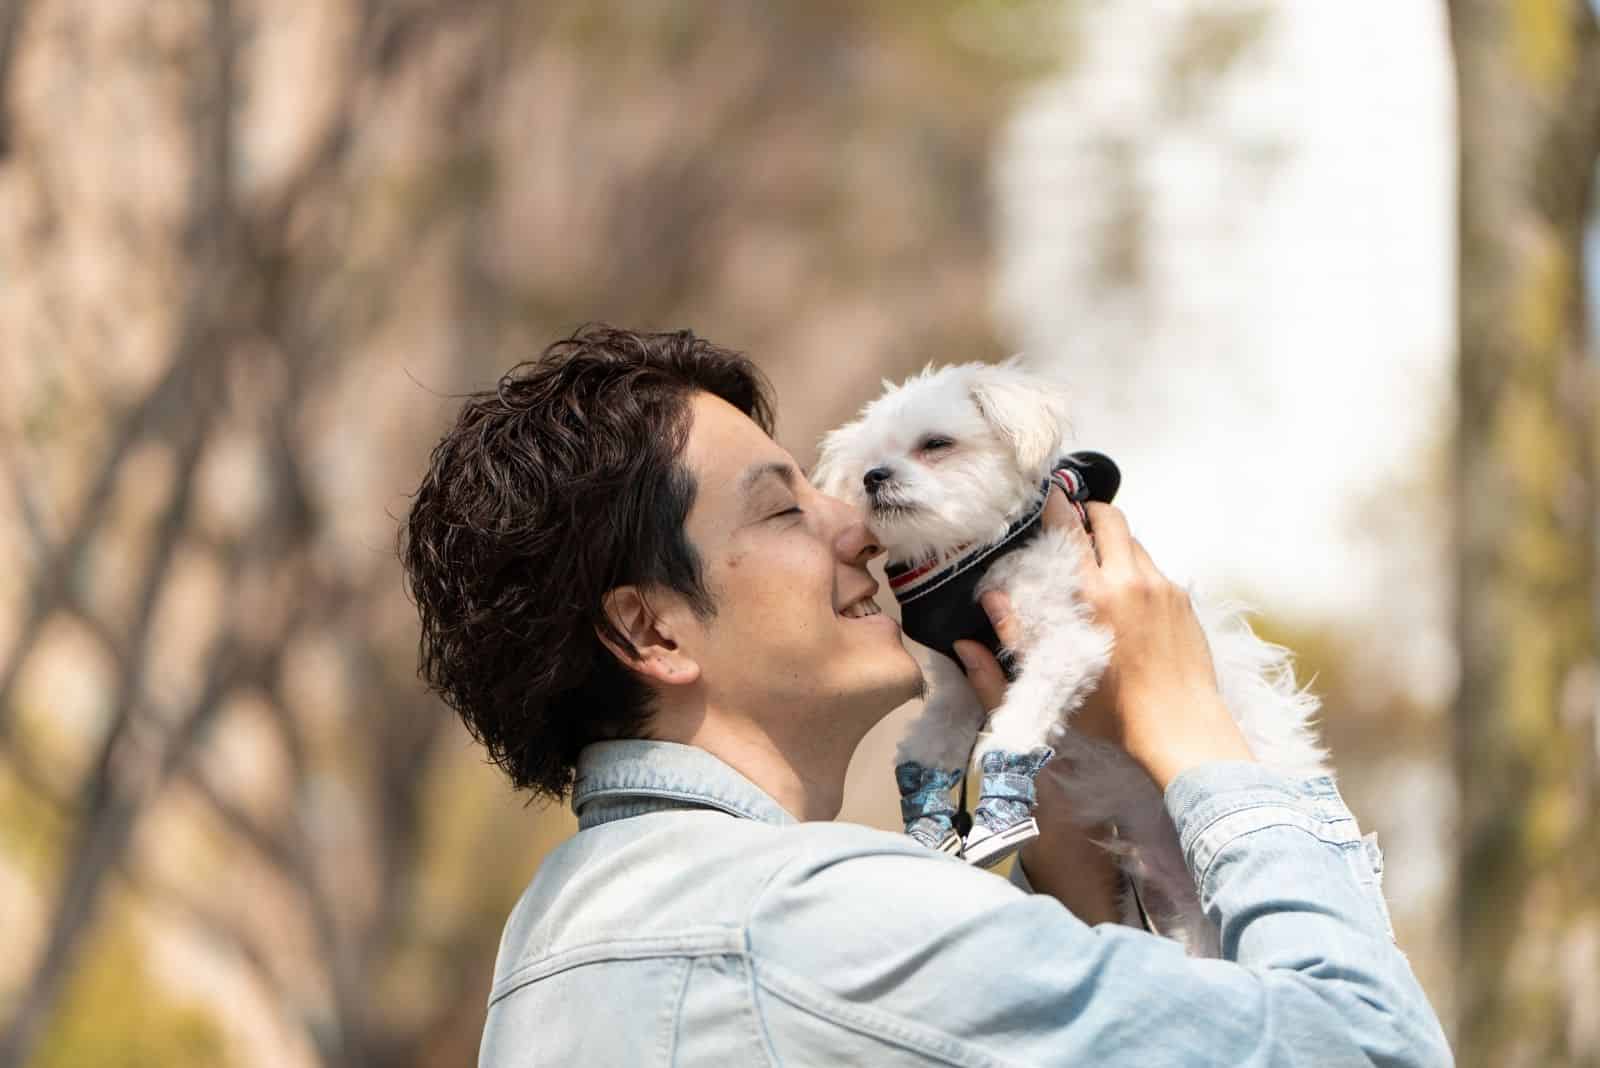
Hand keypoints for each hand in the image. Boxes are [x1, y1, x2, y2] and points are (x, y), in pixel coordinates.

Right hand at [955, 486, 1253, 791]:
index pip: (1070, 529)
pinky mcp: (1182, 601)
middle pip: (1111, 518)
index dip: (1057, 505)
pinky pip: (1155, 571)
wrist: (1179, 726)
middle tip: (1076, 526)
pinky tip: (1129, 604)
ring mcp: (1162, 587)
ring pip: (1135, 544)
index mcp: (1093, 595)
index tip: (1048, 494)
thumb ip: (1014, 636)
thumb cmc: (1111, 711)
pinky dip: (1137, 574)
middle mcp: (1130, 580)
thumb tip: (989, 600)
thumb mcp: (1050, 677)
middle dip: (1091, 514)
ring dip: (1115, 546)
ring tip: (1101, 570)